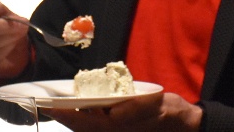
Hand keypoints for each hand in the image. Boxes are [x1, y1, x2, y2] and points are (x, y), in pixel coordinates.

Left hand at [49, 92, 202, 131]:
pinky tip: (83, 113)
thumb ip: (137, 107)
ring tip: (61, 108)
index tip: (53, 107)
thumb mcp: (158, 104)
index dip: (70, 115)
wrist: (184, 125)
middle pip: (85, 130)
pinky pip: (98, 130)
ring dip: (74, 121)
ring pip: (89, 131)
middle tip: (48, 106)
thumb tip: (114, 112)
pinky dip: (86, 122)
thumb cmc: (171, 112)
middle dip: (66, 119)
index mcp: (122, 127)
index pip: (89, 123)